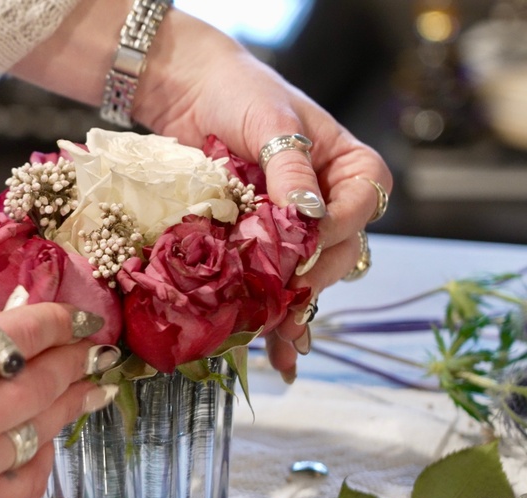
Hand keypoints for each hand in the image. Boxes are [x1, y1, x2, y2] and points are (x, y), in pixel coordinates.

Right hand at [0, 303, 109, 497]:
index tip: (79, 318)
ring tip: (86, 391)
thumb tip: (6, 333)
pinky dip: (43, 456)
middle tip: (95, 352)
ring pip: (44, 430)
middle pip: (47, 382)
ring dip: (71, 405)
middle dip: (78, 361)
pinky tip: (47, 440)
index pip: (28, 333)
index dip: (64, 320)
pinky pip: (24, 482)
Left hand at [135, 11, 392, 380]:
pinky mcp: (261, 246)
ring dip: (292, 309)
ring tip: (276, 340)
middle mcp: (331, 203)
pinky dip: (275, 316)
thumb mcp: (270, 121)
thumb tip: (308, 214)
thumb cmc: (239, 93)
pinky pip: (276, 285)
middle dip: (309, 277)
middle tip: (279, 296)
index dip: (333, 231)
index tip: (303, 244)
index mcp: (351, 167)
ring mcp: (297, 229)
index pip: (359, 208)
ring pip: (309, 277)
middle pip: (338, 252)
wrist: (190, 94)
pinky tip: (277, 352)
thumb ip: (290, 168)